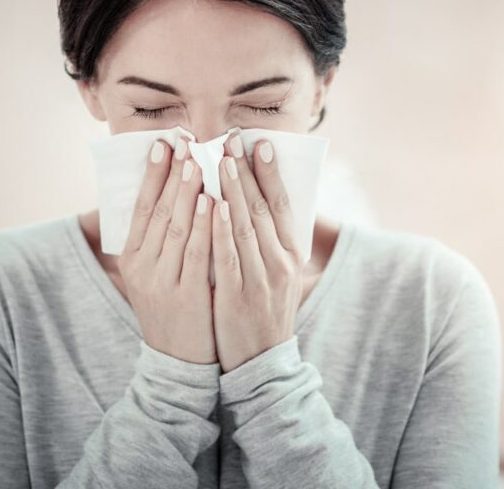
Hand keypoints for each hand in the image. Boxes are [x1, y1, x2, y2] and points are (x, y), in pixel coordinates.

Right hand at [117, 136, 217, 364]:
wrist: (178, 362)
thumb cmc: (173, 309)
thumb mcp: (155, 274)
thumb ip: (160, 239)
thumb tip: (172, 193)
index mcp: (132, 258)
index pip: (141, 207)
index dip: (152, 174)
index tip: (163, 144)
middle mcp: (142, 267)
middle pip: (158, 211)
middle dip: (172, 174)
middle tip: (185, 142)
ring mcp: (163, 281)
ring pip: (177, 228)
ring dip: (188, 192)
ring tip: (199, 161)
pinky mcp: (187, 296)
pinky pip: (197, 254)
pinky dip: (206, 226)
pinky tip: (214, 202)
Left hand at [212, 131, 303, 372]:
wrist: (262, 363)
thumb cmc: (266, 312)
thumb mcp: (280, 276)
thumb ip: (273, 243)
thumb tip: (264, 203)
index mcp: (291, 256)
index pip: (282, 206)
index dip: (271, 174)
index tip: (260, 144)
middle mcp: (280, 264)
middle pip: (262, 209)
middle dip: (246, 172)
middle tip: (230, 140)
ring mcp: (260, 280)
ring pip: (244, 227)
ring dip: (232, 191)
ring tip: (219, 160)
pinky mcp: (237, 296)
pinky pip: (227, 257)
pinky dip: (220, 230)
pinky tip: (212, 206)